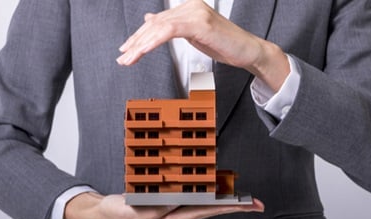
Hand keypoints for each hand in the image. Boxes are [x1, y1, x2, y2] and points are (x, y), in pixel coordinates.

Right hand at [64, 192, 263, 218]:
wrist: (106, 214)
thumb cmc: (119, 212)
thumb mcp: (134, 210)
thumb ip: (156, 208)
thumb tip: (179, 201)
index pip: (204, 211)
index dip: (224, 207)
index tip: (243, 204)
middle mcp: (175, 217)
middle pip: (210, 210)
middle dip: (233, 207)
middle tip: (255, 203)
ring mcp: (173, 212)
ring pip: (204, 205)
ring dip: (223, 202)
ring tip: (242, 198)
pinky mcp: (168, 205)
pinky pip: (193, 200)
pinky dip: (207, 196)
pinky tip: (214, 192)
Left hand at [116, 0, 288, 91]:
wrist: (248, 50)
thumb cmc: (225, 44)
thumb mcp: (194, 34)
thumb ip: (173, 26)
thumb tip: (152, 19)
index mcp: (188, 7)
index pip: (157, 21)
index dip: (139, 36)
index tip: (127, 49)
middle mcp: (190, 6)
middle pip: (155, 24)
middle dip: (135, 42)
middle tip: (123, 57)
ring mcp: (194, 13)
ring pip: (158, 27)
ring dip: (140, 45)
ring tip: (128, 59)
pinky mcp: (198, 23)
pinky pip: (168, 31)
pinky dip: (152, 42)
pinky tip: (142, 52)